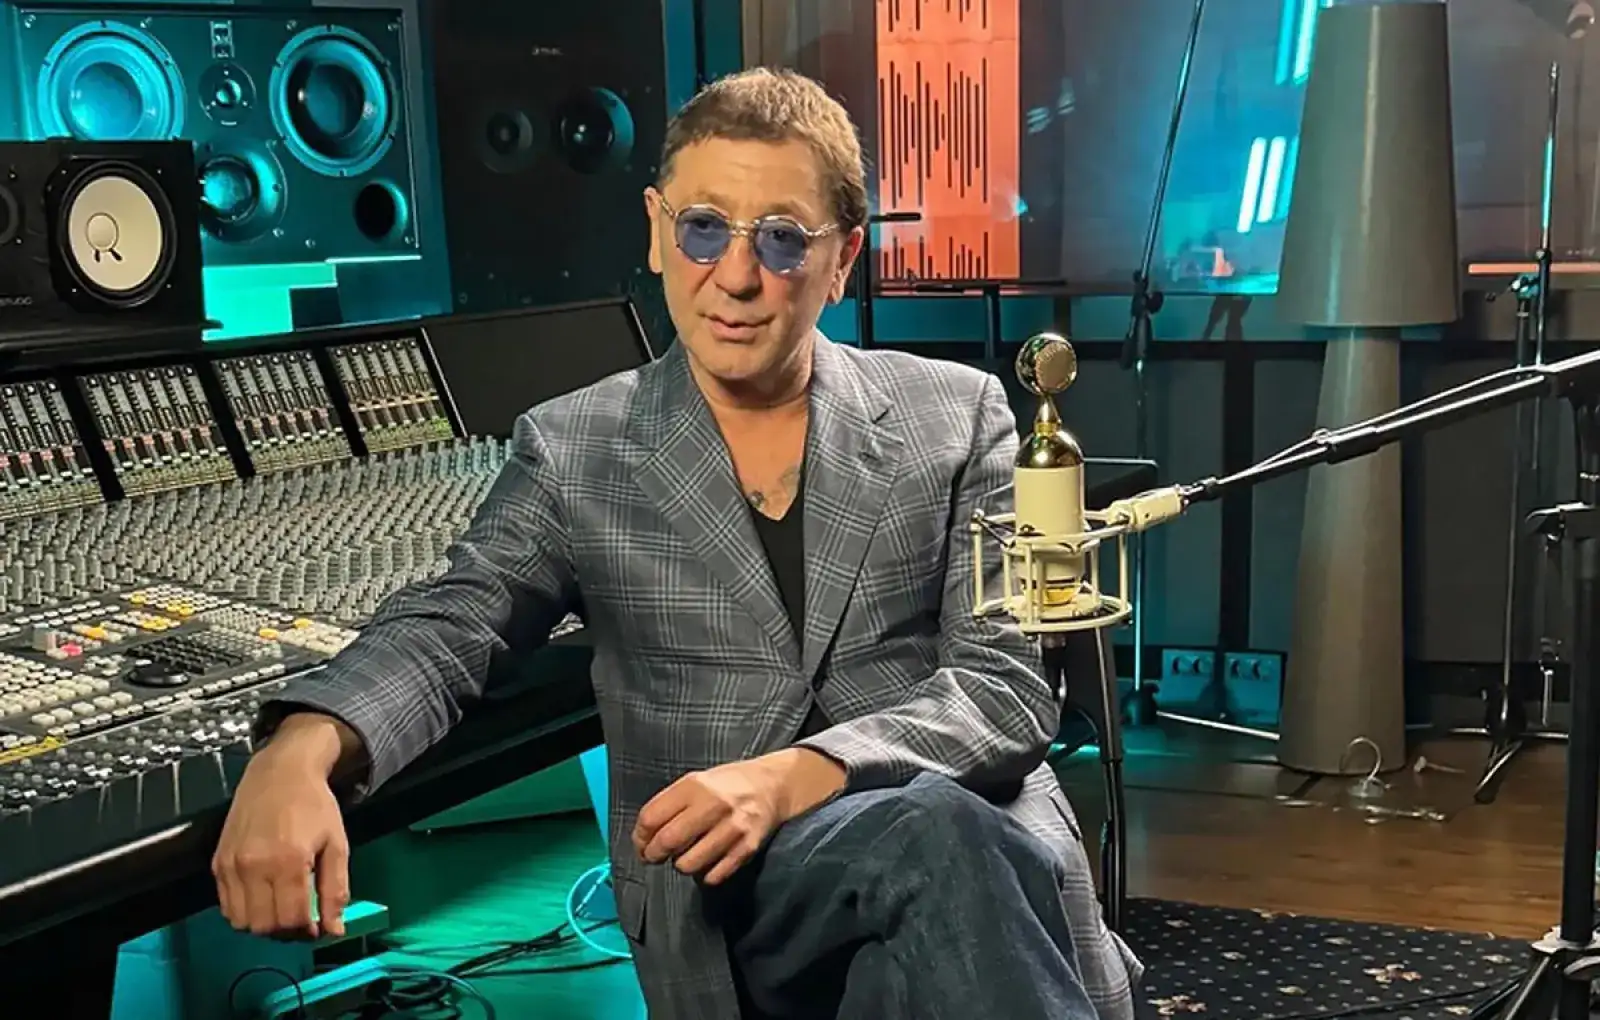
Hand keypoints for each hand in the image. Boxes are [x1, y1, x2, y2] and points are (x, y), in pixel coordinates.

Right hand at [212, 739, 350, 938]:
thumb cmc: (314, 806)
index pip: (291, 919)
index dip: (306, 932)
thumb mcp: (337, 844)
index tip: (316, 928)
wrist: (280, 772)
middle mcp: (254, 866)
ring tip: (282, 910)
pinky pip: (226, 906)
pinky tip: (263, 898)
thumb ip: (336, 890)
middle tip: (300, 921)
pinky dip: (244, 912)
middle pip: (264, 926)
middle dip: (285, 932)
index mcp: (288, 861)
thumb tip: (335, 931)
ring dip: (263, 925)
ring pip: (241, 922)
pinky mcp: (217, 862)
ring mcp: (231, 865)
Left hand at [632, 748, 845, 885]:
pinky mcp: (747, 848)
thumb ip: (669, 805)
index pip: (651, 817)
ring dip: (680, 864)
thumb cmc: (726, 786)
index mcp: (694, 786)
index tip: (641, 843)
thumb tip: (644, 838)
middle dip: (653, 854)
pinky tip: (706, 861)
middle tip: (654, 856)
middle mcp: (713, 805)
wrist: (771, 786)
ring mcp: (732, 828)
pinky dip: (704, 874)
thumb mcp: (695, 782)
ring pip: (688, 864)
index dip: (639, 836)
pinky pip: (713, 875)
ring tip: (685, 855)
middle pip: (667, 841)